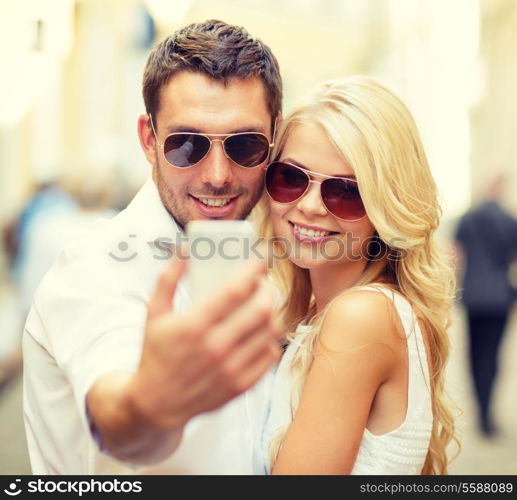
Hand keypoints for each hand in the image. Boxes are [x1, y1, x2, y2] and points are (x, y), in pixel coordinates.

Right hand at [127, 252, 281, 429]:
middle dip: (268, 287)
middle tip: (263, 281)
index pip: (236, 290)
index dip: (254, 269)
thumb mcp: (153, 313)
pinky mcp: (241, 385)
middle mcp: (215, 348)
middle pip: (261, 308)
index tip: (260, 258)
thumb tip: (185, 249)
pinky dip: (271, 337)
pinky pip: (271, 354)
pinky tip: (260, 329)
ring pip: (271, 330)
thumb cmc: (156, 352)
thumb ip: (168, 279)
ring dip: (272, 310)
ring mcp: (231, 369)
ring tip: (263, 303)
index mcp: (193, 326)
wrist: (155, 403)